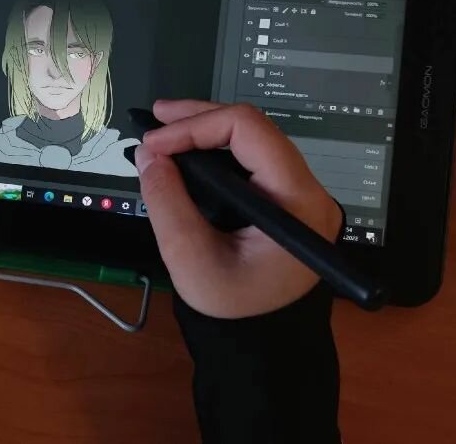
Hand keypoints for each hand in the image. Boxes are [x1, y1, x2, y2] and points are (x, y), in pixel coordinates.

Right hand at [135, 99, 342, 318]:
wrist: (263, 337)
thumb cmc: (232, 306)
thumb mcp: (190, 258)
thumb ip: (166, 202)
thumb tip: (148, 154)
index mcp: (296, 201)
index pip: (249, 131)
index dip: (196, 127)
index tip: (154, 144)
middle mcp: (307, 188)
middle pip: (253, 127)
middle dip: (198, 119)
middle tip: (153, 118)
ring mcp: (298, 192)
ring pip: (251, 138)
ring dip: (204, 130)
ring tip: (163, 132)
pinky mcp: (284, 197)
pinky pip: (250, 158)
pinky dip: (213, 150)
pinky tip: (185, 151)